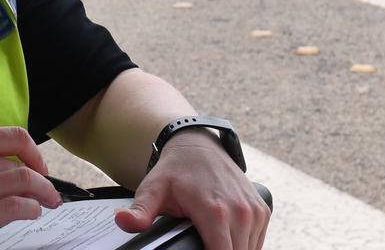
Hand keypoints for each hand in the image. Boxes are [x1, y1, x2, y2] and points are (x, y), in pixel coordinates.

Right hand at [0, 126, 61, 249]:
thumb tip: (14, 169)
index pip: (14, 136)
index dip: (35, 152)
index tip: (40, 165)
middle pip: (23, 165)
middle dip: (44, 180)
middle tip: (50, 192)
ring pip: (25, 182)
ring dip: (44, 194)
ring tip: (47, 203)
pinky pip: (17, 208)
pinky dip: (31, 210)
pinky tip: (31, 214)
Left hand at [114, 129, 269, 249]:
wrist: (197, 145)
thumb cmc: (174, 170)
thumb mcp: (152, 190)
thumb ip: (140, 212)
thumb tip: (122, 221)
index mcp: (215, 211)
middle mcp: (240, 211)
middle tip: (198, 246)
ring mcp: (254, 210)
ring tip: (210, 244)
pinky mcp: (262, 209)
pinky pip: (258, 241)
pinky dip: (245, 245)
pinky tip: (228, 241)